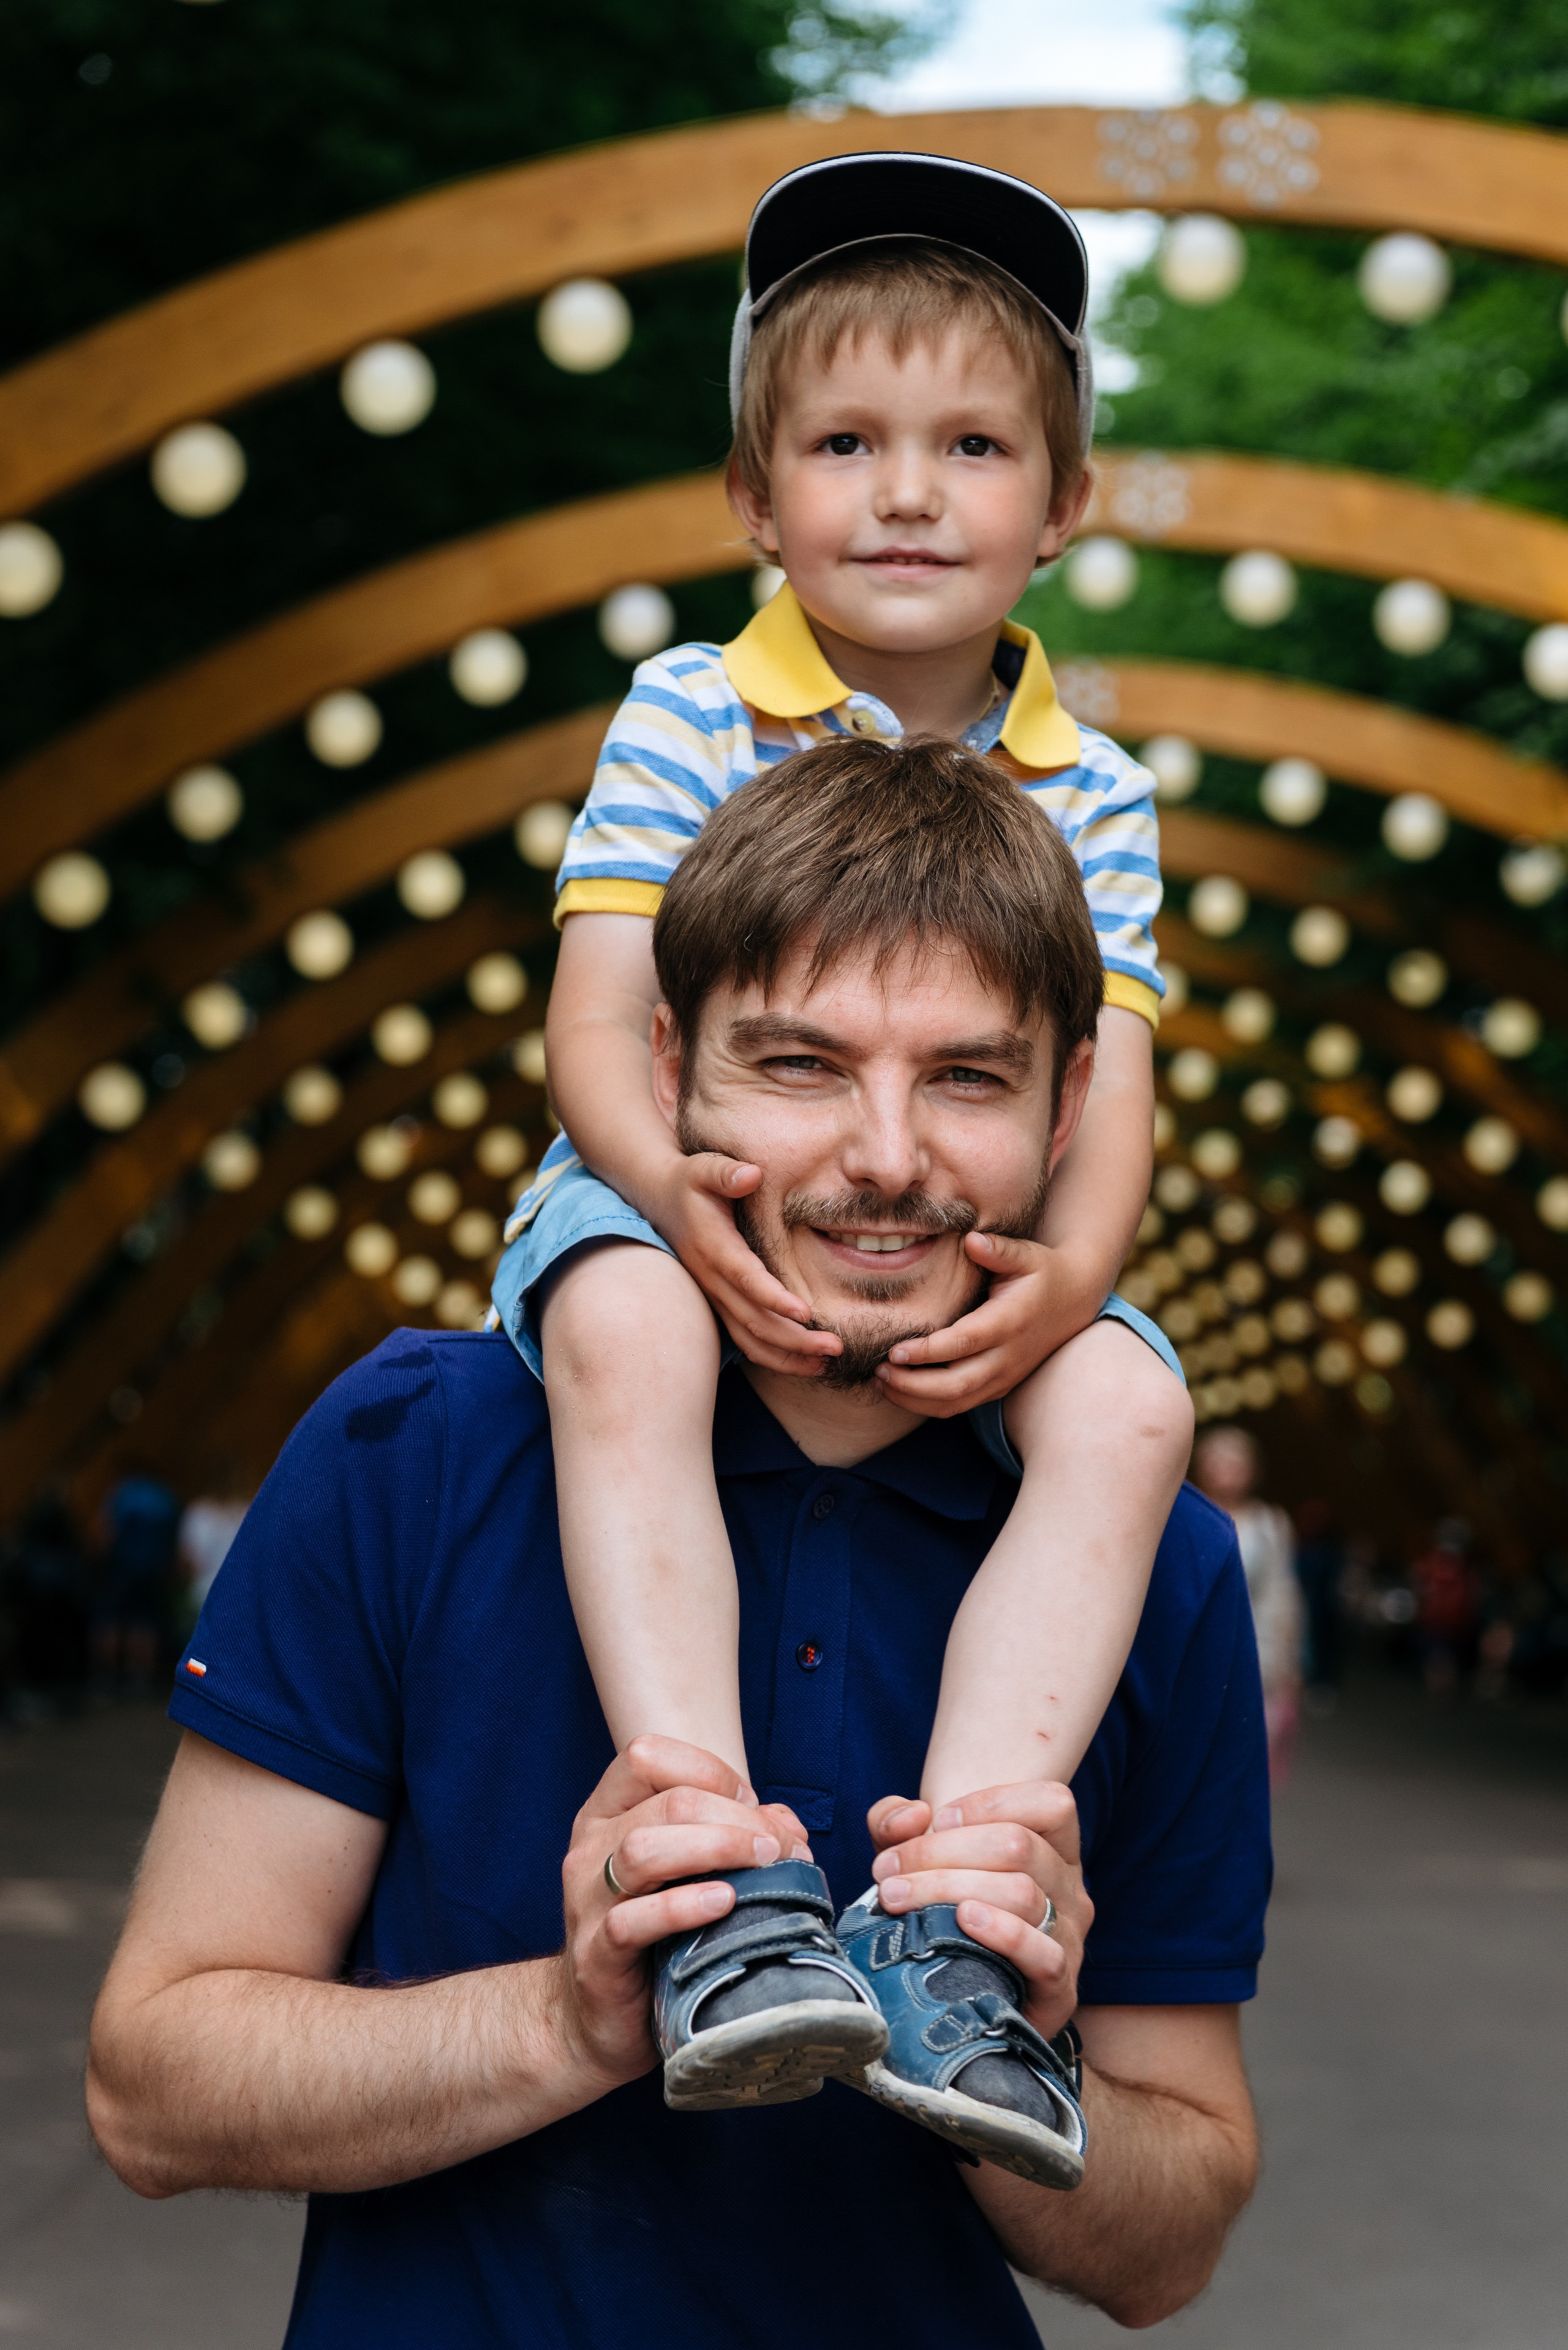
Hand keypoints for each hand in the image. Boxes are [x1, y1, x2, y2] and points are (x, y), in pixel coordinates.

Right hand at [554, 1736, 809, 2092]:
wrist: (599, 2021)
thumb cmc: (655, 1935)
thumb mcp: (690, 1873)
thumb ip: (736, 1837)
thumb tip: (788, 1827)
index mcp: (608, 1813)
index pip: (648, 1756)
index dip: (710, 1771)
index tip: (753, 1804)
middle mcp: (590, 1847)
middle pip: (666, 1802)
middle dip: (736, 1817)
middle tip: (781, 1847)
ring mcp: (586, 1901)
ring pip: (643, 1850)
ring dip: (716, 1848)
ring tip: (763, 1865)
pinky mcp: (596, 1956)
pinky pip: (633, 1921)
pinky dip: (684, 1906)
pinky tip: (724, 1903)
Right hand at [652, 1152, 841, 1376]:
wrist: (659, 1199)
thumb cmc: (691, 1182)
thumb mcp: (704, 1168)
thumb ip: (726, 1173)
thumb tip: (752, 1174)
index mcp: (714, 1247)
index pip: (745, 1278)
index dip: (773, 1298)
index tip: (806, 1312)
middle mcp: (712, 1279)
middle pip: (752, 1320)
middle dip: (793, 1339)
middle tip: (835, 1347)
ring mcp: (714, 1296)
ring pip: (748, 1339)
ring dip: (786, 1357)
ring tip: (825, 1364)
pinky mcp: (720, 1304)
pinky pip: (745, 1339)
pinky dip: (774, 1356)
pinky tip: (804, 1362)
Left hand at [863, 1782, 1092, 2039]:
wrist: (958, 1990)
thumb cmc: (937, 1906)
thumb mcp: (911, 1855)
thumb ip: (893, 1821)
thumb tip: (911, 1817)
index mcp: (1054, 1847)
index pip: (1051, 1803)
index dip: (991, 1803)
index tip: (937, 1819)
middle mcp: (1069, 1888)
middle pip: (1019, 1845)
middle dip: (942, 1850)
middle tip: (889, 1870)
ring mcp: (1070, 1938)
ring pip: (1023, 1894)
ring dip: (950, 1889)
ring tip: (900, 1898)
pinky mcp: (1060, 1990)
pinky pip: (1046, 1956)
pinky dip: (1005, 1935)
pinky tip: (964, 1922)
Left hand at [874, 1232, 1097, 1416]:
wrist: (1073, 1303)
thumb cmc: (1041, 1274)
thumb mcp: (1026, 1255)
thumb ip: (998, 1250)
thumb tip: (971, 1240)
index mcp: (1009, 1322)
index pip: (964, 1344)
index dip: (928, 1352)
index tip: (894, 1350)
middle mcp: (1007, 1357)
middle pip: (956, 1384)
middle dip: (913, 1385)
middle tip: (879, 1371)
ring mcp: (1003, 1377)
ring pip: (956, 1402)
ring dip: (915, 1399)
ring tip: (881, 1382)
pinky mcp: (998, 1387)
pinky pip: (959, 1405)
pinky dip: (927, 1405)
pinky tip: (900, 1390)